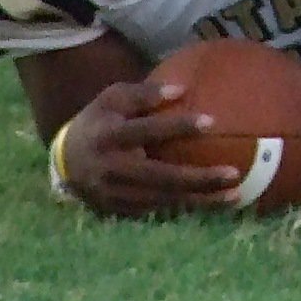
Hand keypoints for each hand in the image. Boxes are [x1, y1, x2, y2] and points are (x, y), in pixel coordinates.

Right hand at [59, 80, 240, 217]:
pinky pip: (160, 211)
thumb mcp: (113, 97)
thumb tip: (183, 89)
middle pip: (160, 176)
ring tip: (235, 195)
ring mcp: (115, 195)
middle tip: (233, 173)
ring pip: (164, 200)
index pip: (146, 130)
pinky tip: (215, 204)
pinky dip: (188, 208)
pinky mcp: (121, 211)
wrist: (64, 161)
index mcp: (109, 135)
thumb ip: (144, 93)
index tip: (212, 122)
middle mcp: (112, 169)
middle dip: (198, 178)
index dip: (177, 127)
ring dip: (200, 200)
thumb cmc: (100, 120)